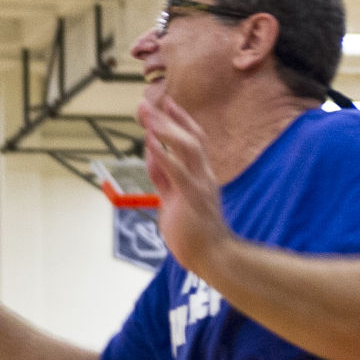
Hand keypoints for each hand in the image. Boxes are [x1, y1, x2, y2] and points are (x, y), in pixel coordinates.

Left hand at [139, 93, 232, 277]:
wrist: (212, 256)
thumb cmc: (193, 231)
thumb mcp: (173, 198)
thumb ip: (163, 178)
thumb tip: (152, 155)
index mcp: (200, 174)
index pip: (193, 139)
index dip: (179, 120)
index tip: (166, 103)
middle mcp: (203, 174)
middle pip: (190, 137)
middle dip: (167, 119)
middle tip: (146, 104)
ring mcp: (200, 185)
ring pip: (187, 148)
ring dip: (165, 131)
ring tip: (148, 118)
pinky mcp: (192, 198)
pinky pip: (178, 173)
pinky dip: (164, 157)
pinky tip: (150, 145)